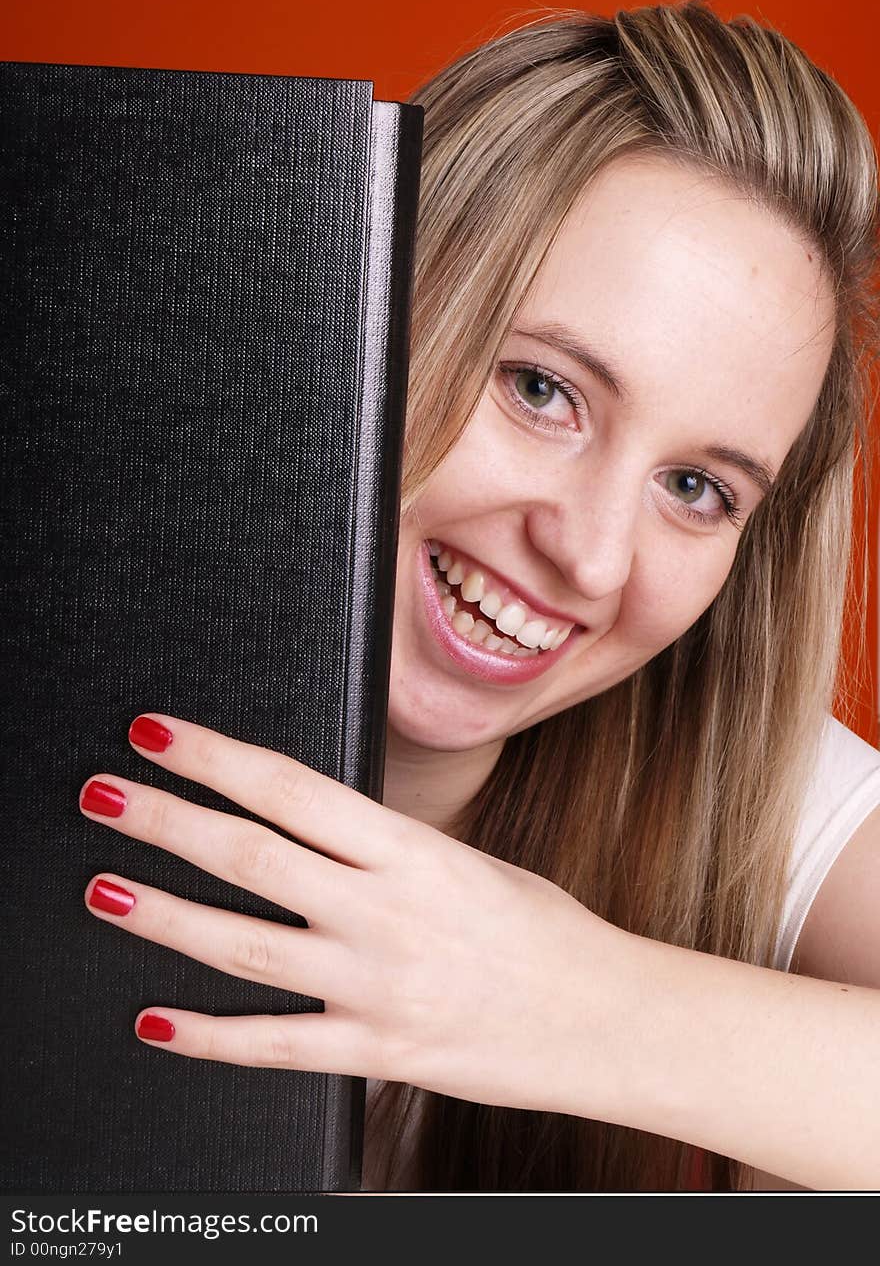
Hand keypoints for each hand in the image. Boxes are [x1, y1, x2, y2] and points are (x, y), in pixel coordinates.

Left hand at [80, 713, 627, 1116]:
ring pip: (245, 947)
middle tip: (105, 795)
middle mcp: (386, 913)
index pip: (292, 790)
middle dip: (167, 821)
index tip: (160, 735)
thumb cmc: (545, 933)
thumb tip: (306, 828)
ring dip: (165, 916)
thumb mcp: (470, 862)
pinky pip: (274, 1044)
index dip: (216, 757)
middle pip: (252, 857)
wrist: (605, 1021)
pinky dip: (207, 1035)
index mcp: (414, 853)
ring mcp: (377, 985)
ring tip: (105, 889)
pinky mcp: (376, 1051)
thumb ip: (386, 851)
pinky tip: (156, 1019)